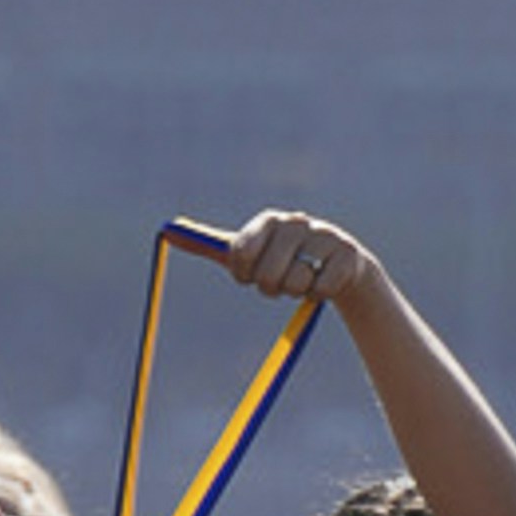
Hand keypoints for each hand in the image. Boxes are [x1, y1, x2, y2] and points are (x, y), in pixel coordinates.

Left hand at [185, 208, 383, 326]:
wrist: (334, 266)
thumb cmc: (281, 259)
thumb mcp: (245, 252)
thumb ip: (208, 244)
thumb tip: (167, 230)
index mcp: (267, 220)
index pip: (240, 255)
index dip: (244, 275)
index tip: (251, 275)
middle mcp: (296, 222)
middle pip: (268, 275)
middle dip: (270, 288)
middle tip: (279, 282)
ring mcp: (324, 236)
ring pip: (296, 283)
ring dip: (296, 291)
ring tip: (303, 278)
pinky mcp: (348, 255)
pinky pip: (323, 290)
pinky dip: (320, 295)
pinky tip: (323, 281)